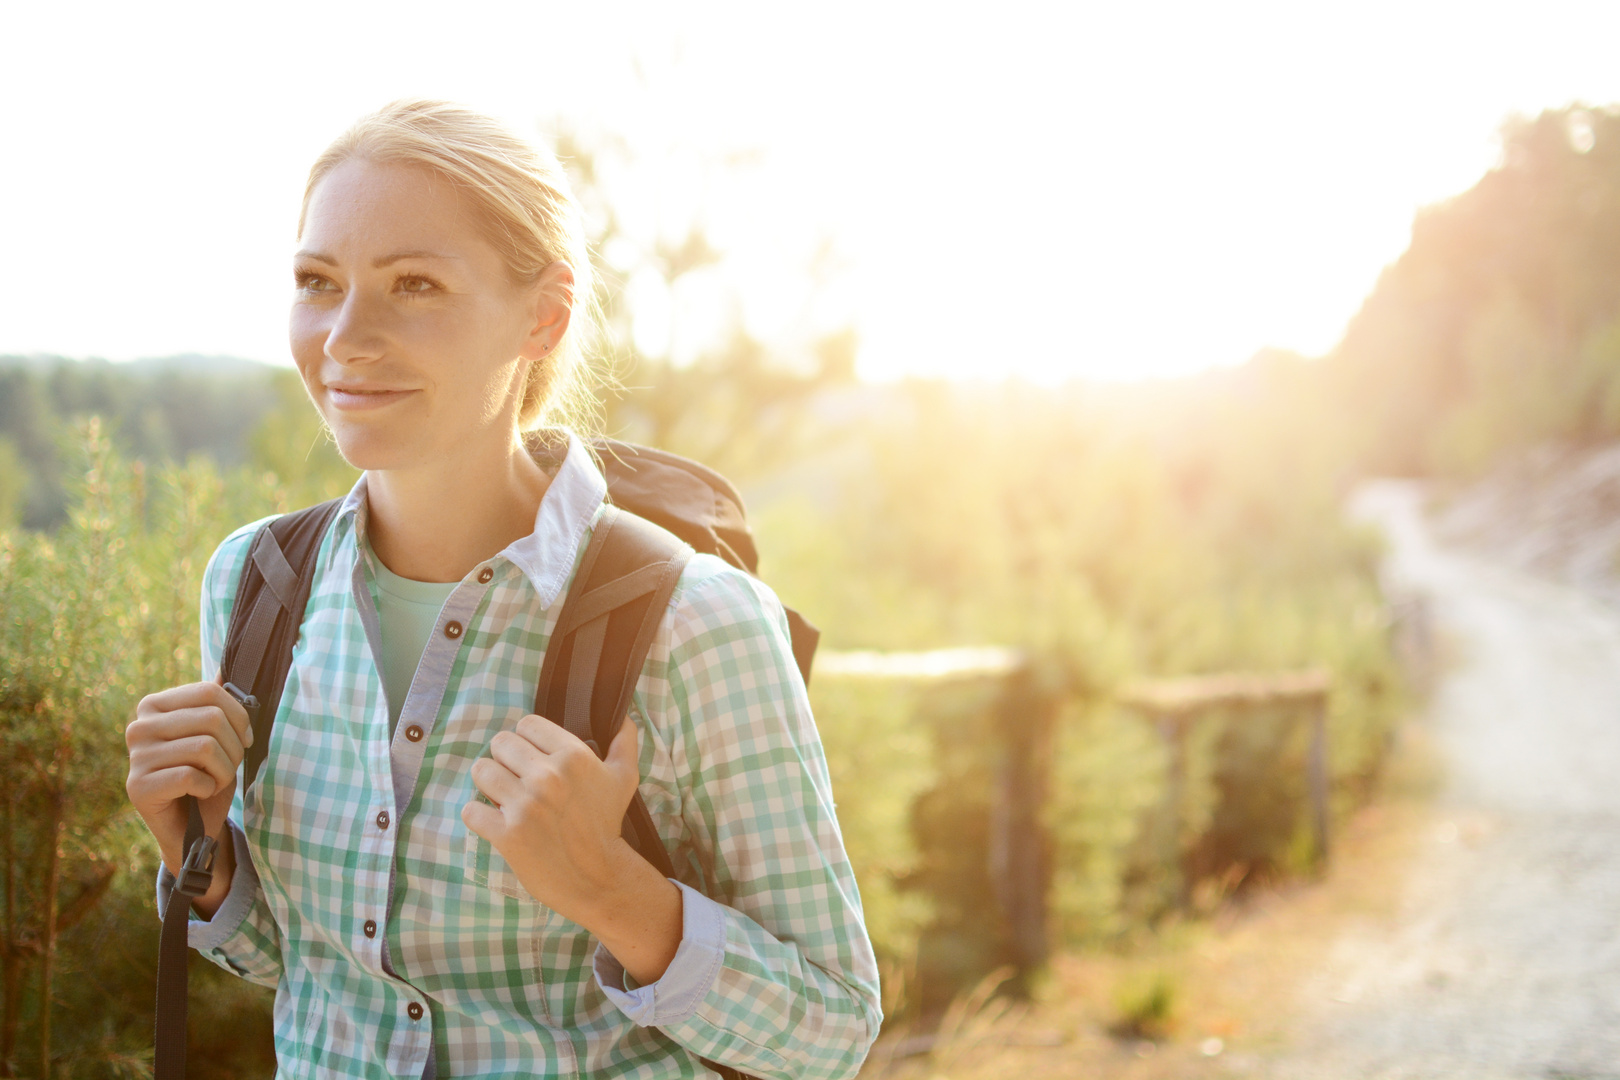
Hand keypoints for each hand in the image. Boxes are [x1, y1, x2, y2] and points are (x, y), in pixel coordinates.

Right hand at [125, 678, 246, 915]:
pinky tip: (199, 793)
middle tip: (229, 766)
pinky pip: (191, 776)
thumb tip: (226, 667)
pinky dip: (208, 788)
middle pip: (212, 719)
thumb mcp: (216, 735)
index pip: (210, 692)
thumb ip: (216, 702)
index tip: (244, 738)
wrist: (192, 828)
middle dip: (235, 748)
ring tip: (215, 781)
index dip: (240, 716)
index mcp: (154, 705)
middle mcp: (138, 726)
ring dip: (225, 770)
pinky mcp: (138, 787)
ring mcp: (135, 757)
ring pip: (205, 748)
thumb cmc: (206, 776)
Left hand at [462, 717, 681, 981]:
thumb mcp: (624, 778)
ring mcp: (526, 805)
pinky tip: (494, 821)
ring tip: (502, 798)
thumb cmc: (607, 824)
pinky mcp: (507, 834)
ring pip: (481, 771)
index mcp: (573, 756)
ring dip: (488, 784)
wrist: (599, 877)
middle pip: (499, 743)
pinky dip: (478, 815)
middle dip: (505, 760)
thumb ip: (624, 742)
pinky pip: (471, 809)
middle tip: (517, 780)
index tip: (532, 758)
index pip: (526, 724)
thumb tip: (624, 716)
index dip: (527, 740)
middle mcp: (548, 776)